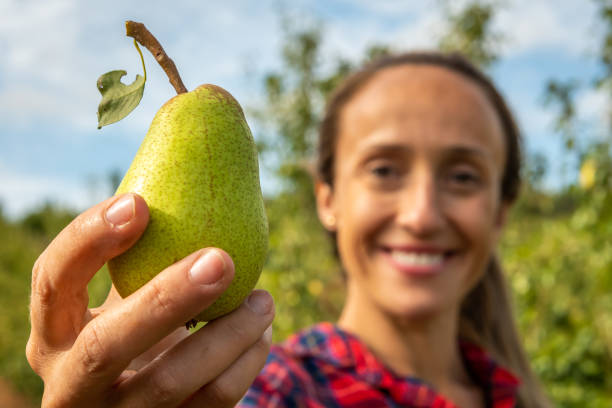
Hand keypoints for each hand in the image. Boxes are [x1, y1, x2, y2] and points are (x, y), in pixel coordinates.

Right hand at [26, 193, 274, 406]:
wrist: (134, 403)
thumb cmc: (133, 332)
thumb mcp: (120, 300)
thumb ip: (139, 259)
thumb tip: (197, 174)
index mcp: (53, 333)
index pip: (53, 281)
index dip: (90, 239)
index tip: (140, 203)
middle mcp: (72, 381)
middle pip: (108, 344)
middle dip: (168, 298)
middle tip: (221, 260)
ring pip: (172, 381)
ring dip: (229, 334)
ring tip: (262, 300)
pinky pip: (214, 402)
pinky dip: (247, 361)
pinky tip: (261, 332)